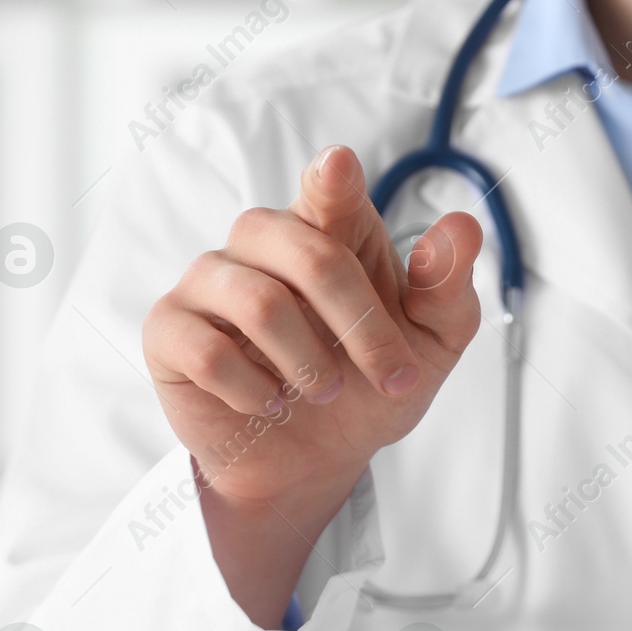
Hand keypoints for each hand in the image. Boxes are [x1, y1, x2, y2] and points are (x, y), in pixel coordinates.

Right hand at [142, 145, 482, 624]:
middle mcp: (265, 240)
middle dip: (362, 325)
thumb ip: (446, 288)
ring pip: (259, 302)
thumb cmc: (369, 386)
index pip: (329, 189)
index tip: (339, 169)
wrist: (316, 461)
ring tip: (327, 392)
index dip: (333, 180)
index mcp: (331, 230)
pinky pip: (208, 349)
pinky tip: (268, 402)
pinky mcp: (170, 328)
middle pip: (311, 255)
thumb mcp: (429, 347)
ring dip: (308, 362)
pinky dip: (252, 390)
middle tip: (391, 377)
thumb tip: (461, 227)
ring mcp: (212, 280)